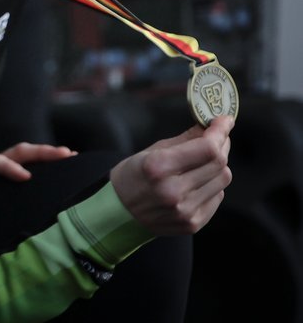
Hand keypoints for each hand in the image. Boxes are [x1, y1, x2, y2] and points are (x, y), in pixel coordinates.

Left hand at [0, 143, 76, 240]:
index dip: (7, 167)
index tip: (25, 177)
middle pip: (14, 152)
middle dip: (39, 153)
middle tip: (65, 154)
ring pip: (20, 157)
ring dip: (43, 156)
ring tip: (69, 156)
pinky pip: (17, 168)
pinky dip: (37, 167)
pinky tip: (57, 170)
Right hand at [110, 115, 233, 234]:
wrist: (119, 212)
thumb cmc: (133, 176)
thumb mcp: (151, 151)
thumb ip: (185, 139)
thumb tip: (211, 126)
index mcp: (158, 167)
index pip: (207, 148)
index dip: (220, 132)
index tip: (225, 120)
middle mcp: (173, 190)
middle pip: (218, 164)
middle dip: (221, 145)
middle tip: (218, 137)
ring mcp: (184, 210)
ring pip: (222, 181)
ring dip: (217, 166)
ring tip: (203, 161)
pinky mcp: (192, 224)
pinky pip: (217, 197)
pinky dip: (212, 185)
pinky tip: (196, 182)